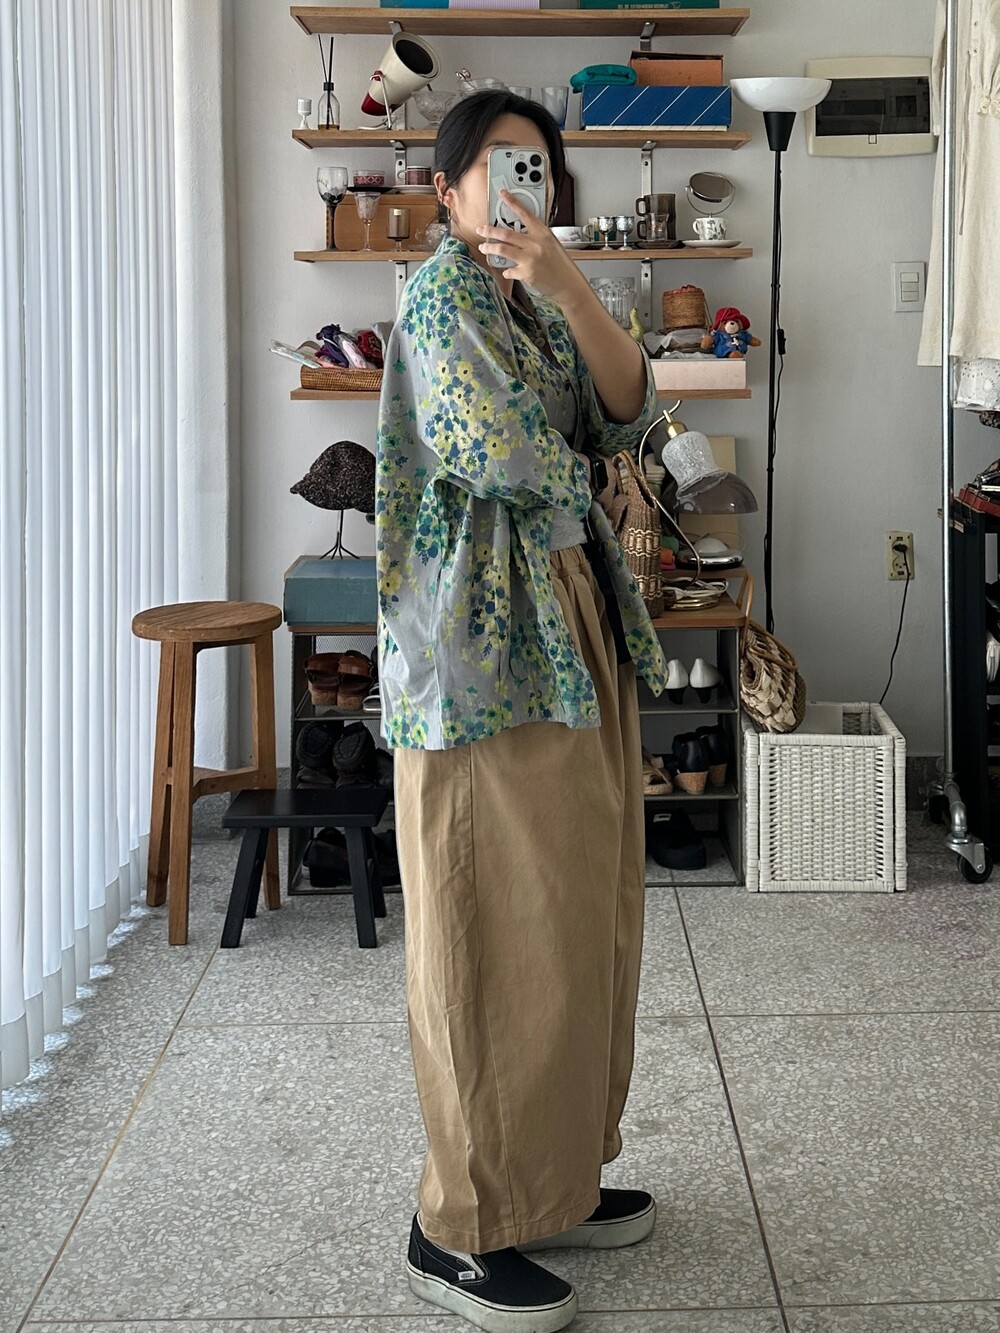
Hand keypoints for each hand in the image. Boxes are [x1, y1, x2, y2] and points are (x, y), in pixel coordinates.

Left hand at [475, 191, 586, 307]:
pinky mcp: (526, 274)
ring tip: (484, 248)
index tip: (502, 194)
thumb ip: (535, 237)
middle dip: (489, 231)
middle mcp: (535, 244)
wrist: (568, 283)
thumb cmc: (560, 264)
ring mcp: (529, 259)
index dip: (512, 202)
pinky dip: (506, 271)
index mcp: (542, 233)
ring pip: (502, 250)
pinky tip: (508, 271)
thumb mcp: (551, 243)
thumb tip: (517, 234)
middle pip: (506, 233)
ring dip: (490, 248)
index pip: (524, 213)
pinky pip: (508, 271)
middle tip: (481, 230)